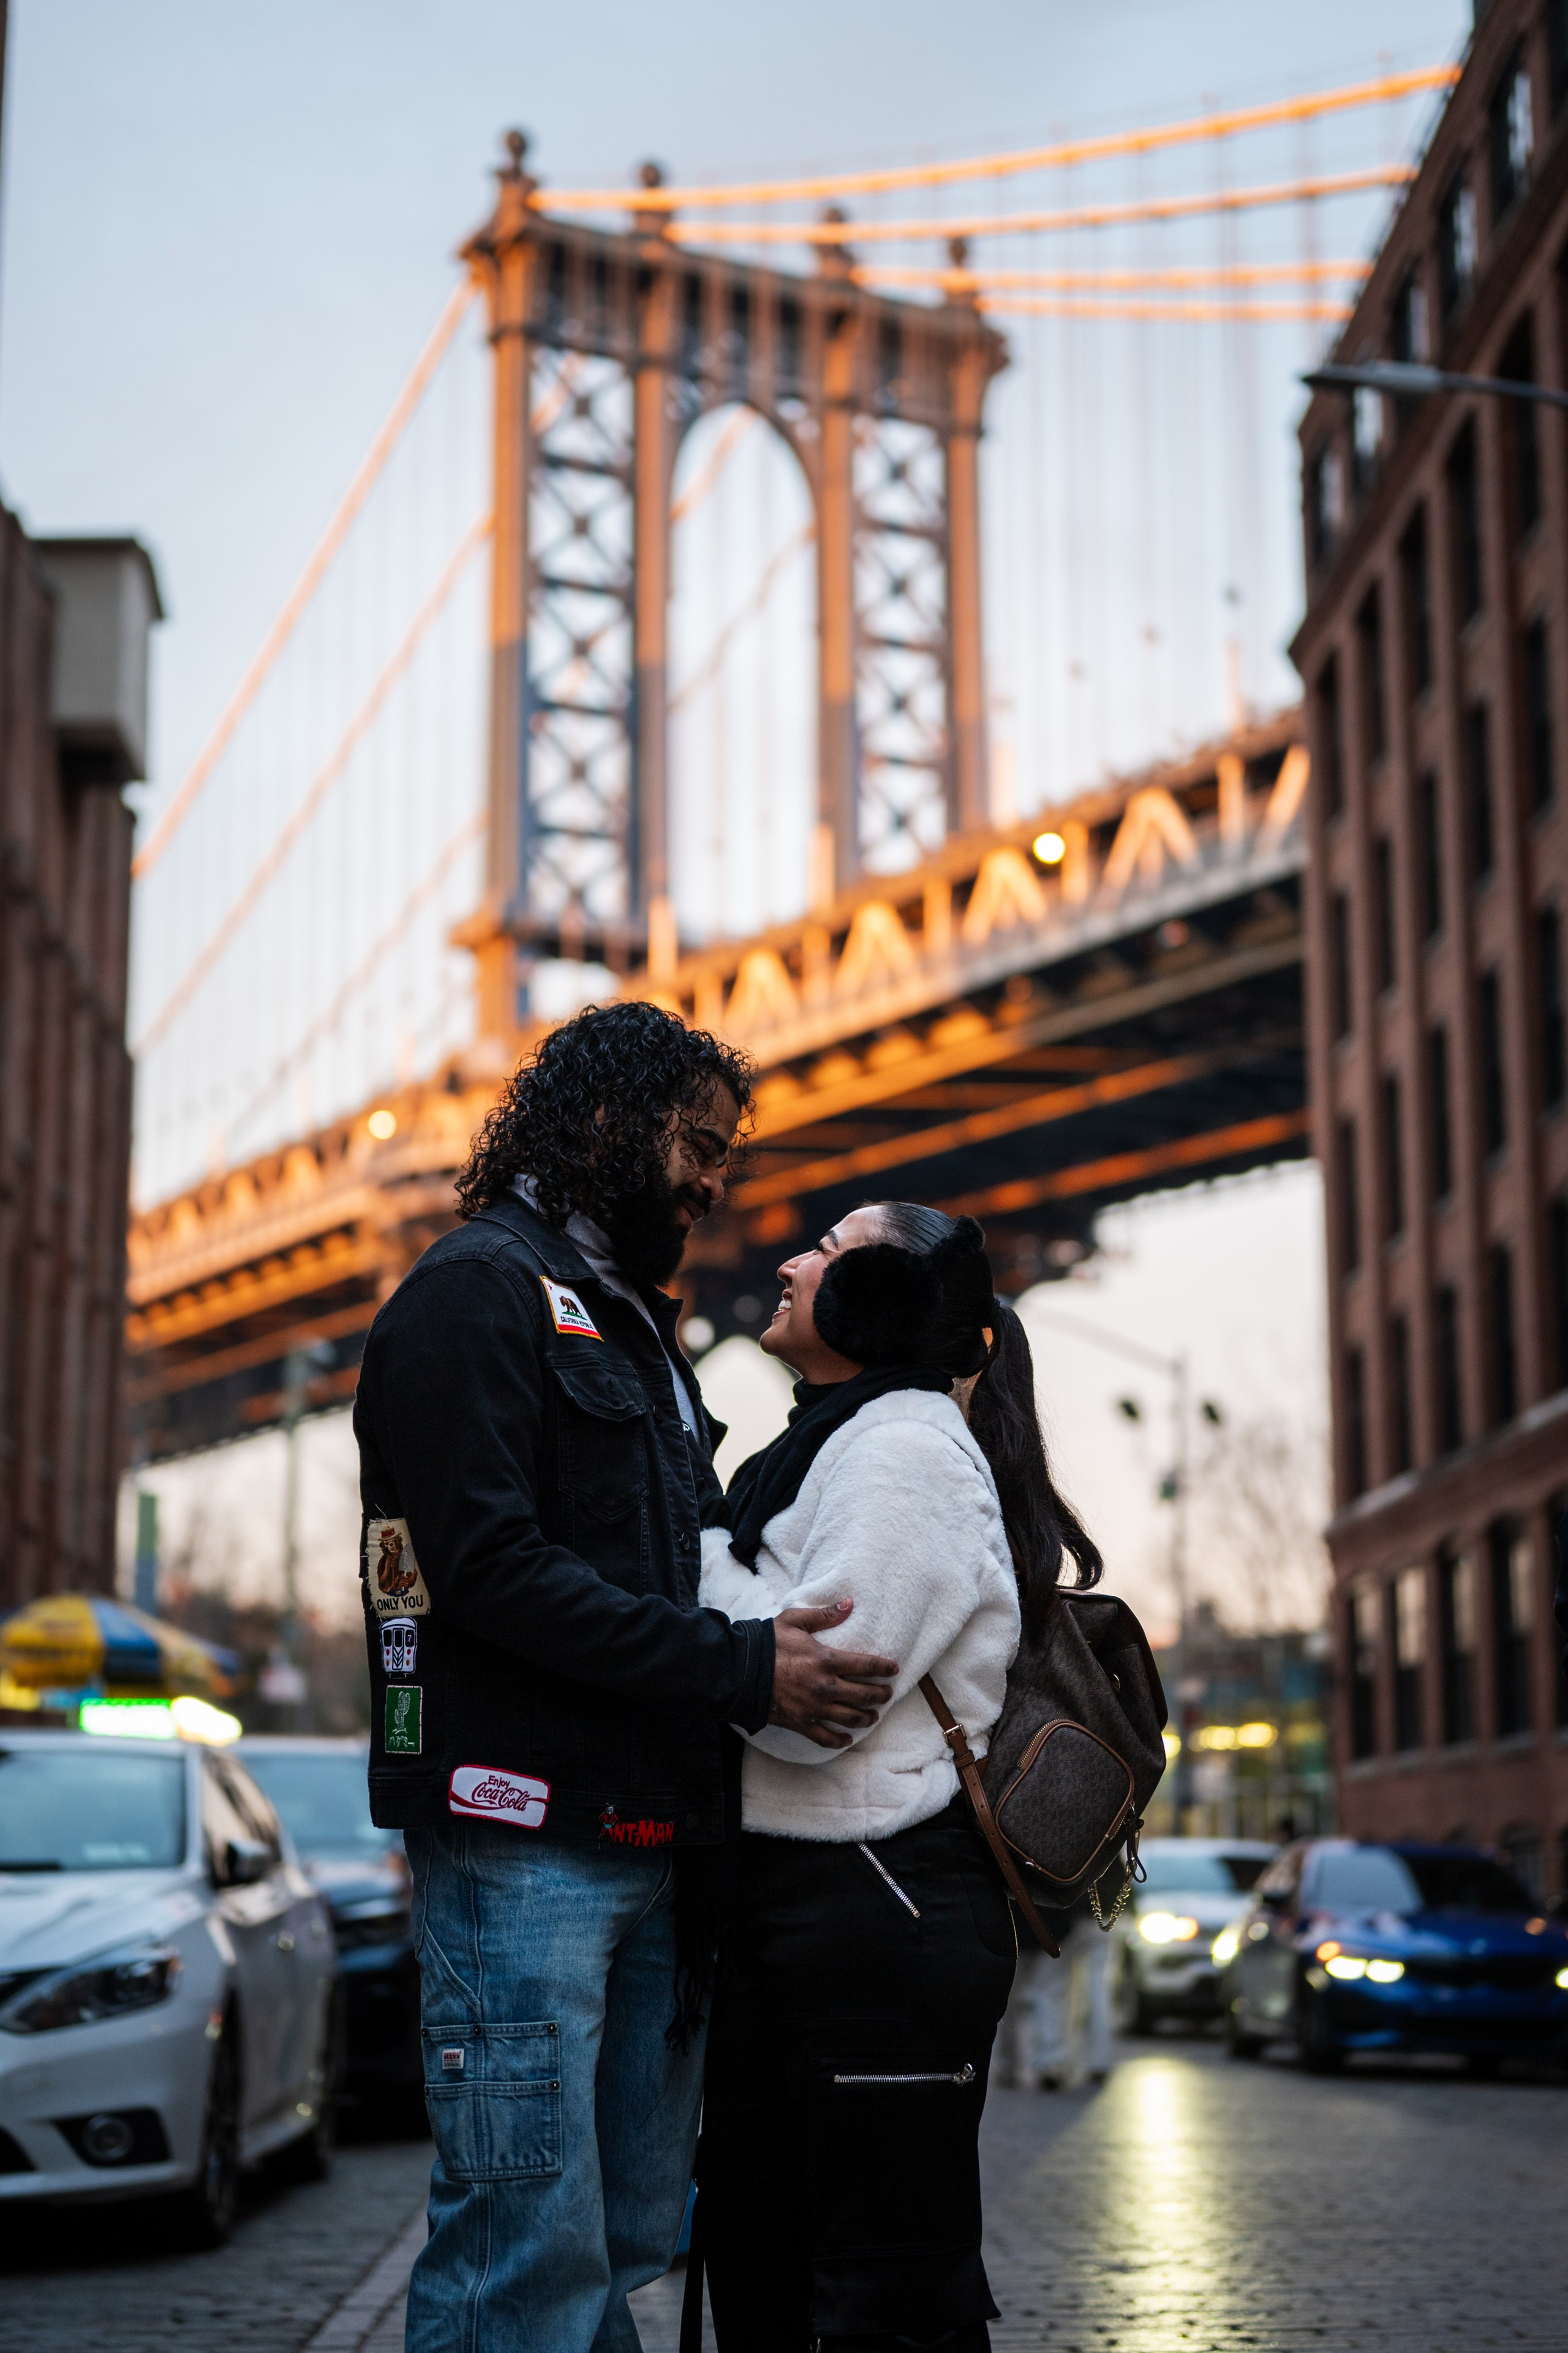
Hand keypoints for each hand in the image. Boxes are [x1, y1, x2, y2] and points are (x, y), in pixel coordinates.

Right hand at [768, 1600, 897, 1749]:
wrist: (740, 1672)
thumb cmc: (767, 1643)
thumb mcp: (795, 1621)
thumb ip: (825, 1615)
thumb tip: (849, 1603)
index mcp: (826, 1660)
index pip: (866, 1666)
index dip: (884, 1668)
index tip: (893, 1669)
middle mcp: (825, 1687)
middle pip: (864, 1695)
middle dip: (880, 1695)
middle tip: (888, 1693)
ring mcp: (814, 1708)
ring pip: (850, 1718)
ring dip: (866, 1718)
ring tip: (874, 1716)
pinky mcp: (801, 1723)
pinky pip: (826, 1737)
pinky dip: (840, 1741)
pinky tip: (848, 1740)